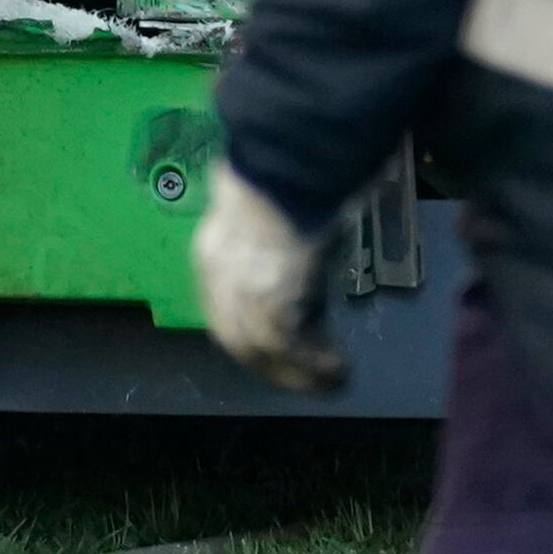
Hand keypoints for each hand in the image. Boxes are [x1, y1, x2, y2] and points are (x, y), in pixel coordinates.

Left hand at [193, 161, 347, 394]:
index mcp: (212, 251)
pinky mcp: (268, 310)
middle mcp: (218, 280)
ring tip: (332, 381)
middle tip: (305, 377)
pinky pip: (292, 351)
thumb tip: (296, 255)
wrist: (281, 172)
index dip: (249, 330)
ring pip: (265, 351)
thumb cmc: (283, 176)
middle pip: (238, 338)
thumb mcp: (268, 211)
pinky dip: (317, 366)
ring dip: (299, 373)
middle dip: (272, 363)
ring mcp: (240, 298)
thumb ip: (272, 237)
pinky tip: (340, 369)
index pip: (225, 306)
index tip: (277, 345)